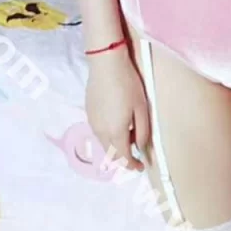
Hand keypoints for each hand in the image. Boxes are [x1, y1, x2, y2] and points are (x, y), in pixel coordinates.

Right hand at [85, 47, 150, 173]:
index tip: (141, 166)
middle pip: (111, 154)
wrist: (106, 64)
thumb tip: (142, 148)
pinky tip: (117, 121)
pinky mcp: (88, 113)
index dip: (132, 166)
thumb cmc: (128, 85)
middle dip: (124, 157)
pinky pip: (99, 132)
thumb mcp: (142, 109)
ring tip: (129, 132)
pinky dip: (108, 134)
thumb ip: (142, 132)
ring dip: (116, 145)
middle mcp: (100, 132)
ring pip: (104, 143)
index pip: (123, 159)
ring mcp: (92, 122)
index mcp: (115, 133)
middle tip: (137, 150)